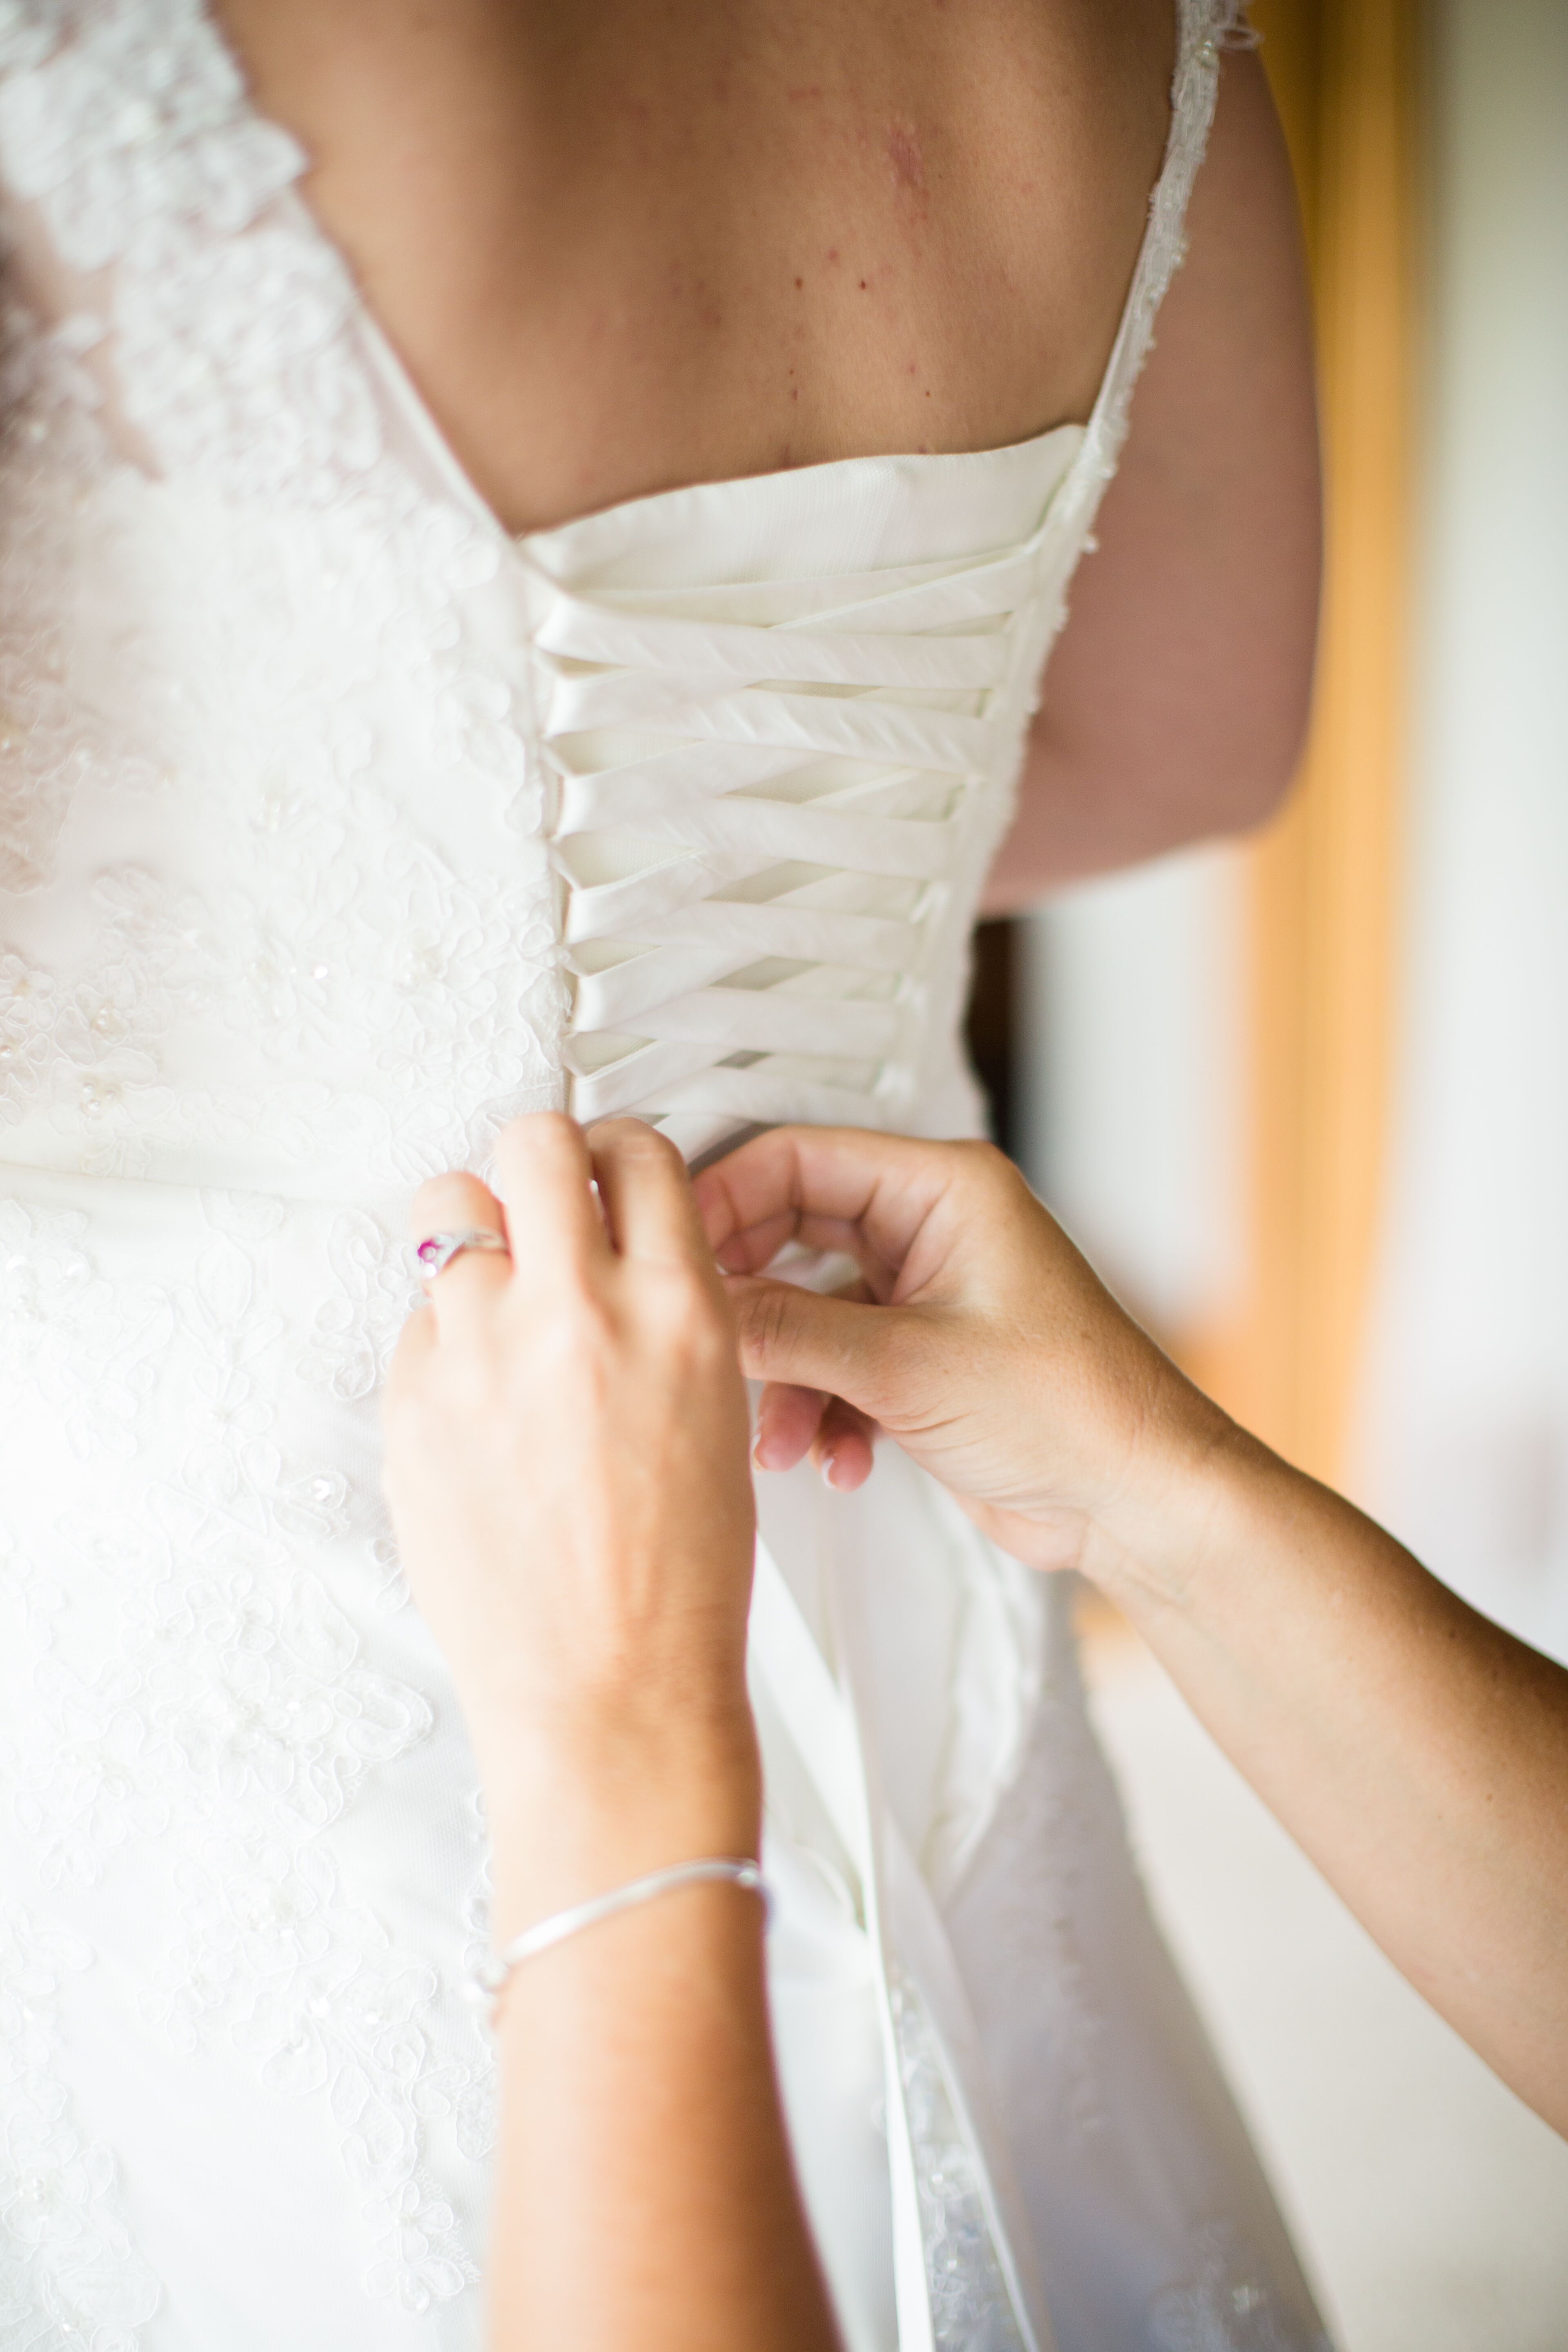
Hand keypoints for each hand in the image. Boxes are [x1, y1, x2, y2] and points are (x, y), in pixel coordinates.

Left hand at [384, 1116, 759, 1917]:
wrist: (610, 1690)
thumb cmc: (676, 1575)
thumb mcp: (714, 1408)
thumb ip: (662, 1311)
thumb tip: (608, 1245)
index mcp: (678, 1310)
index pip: (639, 1153)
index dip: (615, 1153)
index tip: (602, 1172)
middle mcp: (578, 1311)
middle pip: (532, 1139)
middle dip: (536, 1159)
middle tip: (537, 1201)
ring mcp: (484, 1353)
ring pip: (448, 1208)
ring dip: (472, 1236)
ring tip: (493, 1300)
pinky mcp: (413, 1403)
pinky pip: (418, 1319)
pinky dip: (445, 1340)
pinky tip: (479, 1405)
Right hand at [695, 1127, 1230, 1593]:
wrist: (1139, 1499)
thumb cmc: (1074, 1410)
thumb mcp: (905, 1367)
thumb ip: (790, 1333)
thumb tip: (703, 1309)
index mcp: (945, 1188)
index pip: (800, 1157)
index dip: (725, 1199)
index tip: (674, 1249)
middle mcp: (936, 1227)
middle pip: (795, 1230)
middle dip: (750, 1295)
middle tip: (703, 1333)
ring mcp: (929, 1292)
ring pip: (811, 1307)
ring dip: (787, 1374)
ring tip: (780, 1433)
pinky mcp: (925, 1355)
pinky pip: (840, 1361)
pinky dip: (826, 1409)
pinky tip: (836, 1456)